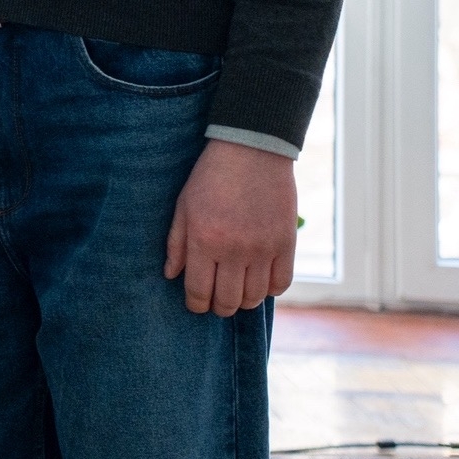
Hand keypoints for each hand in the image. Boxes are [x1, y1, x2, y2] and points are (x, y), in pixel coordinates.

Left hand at [165, 139, 296, 315]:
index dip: (196, 304)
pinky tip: (259, 281)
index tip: (196, 304)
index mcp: (204, 241)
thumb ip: (176, 244)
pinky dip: (269, 290)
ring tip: (236, 292)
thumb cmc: (210, 178)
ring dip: (243, 301)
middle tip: (216, 302)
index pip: (199, 291)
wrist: (251, 152)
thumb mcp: (183, 207)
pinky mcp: (287, 244)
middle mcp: (235, 250)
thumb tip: (171, 275)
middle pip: (229, 301)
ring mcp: (264, 249)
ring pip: (254, 297)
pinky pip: (280, 284)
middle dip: (219, 307)